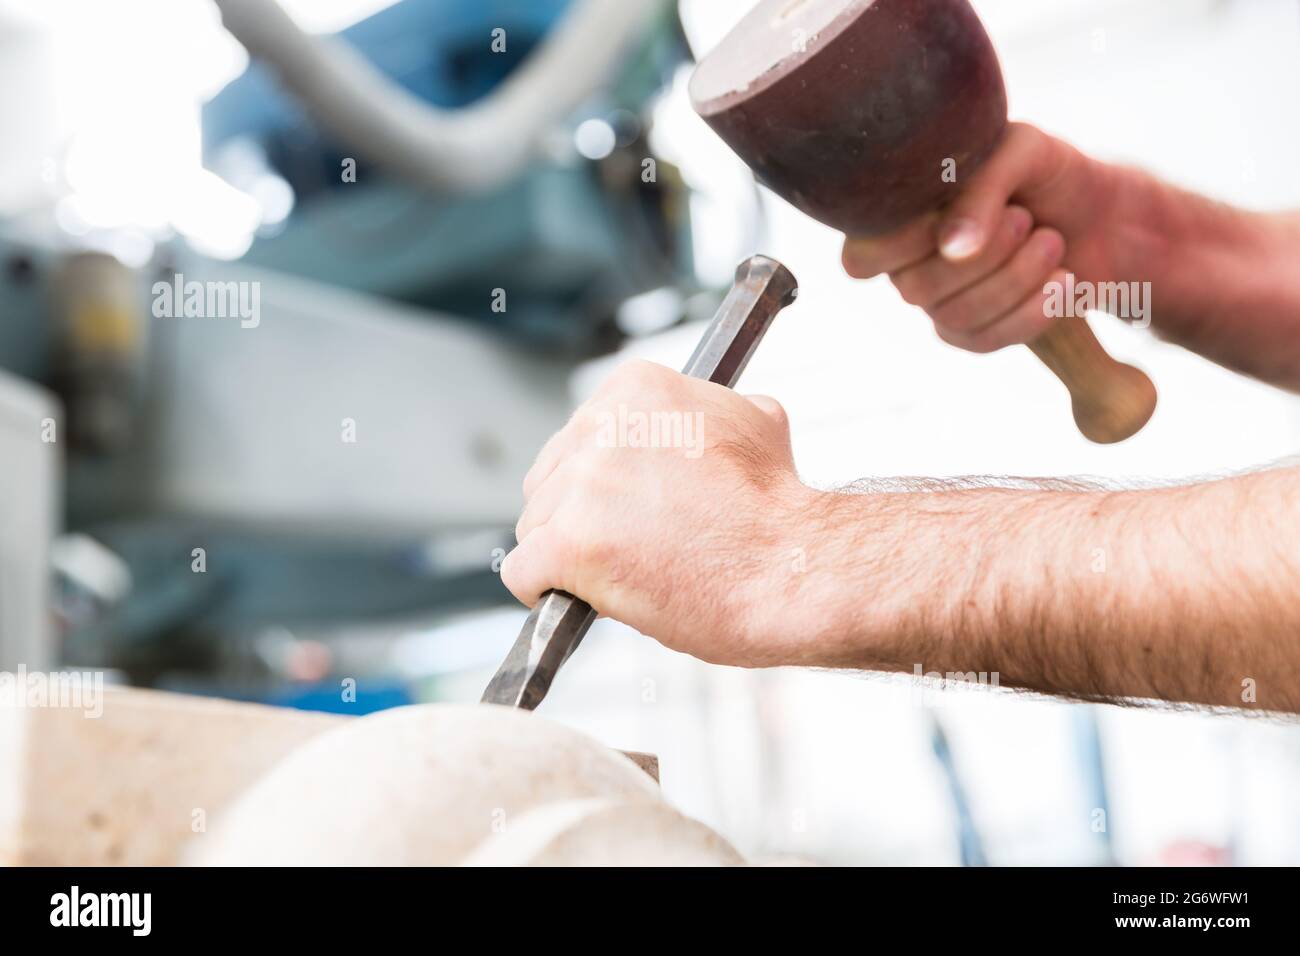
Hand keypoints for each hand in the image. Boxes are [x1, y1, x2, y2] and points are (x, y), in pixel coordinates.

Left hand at [501, 359, 816, 666]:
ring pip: (534, 527)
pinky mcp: (567, 543)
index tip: (632, 506)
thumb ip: (709, 411)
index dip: (604, 483)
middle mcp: (601, 426)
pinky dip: (545, 591)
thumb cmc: (777, 514)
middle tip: (633, 546)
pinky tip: (583, 597)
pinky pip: (521, 573)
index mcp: (636, 388)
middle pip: (549, 480)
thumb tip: (707, 413)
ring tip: (627, 573)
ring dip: (568, 558)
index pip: (581, 437)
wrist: (793, 571)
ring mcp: (581, 485)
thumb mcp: (755, 424)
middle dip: (580, 518)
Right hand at [842, 123, 1126, 351]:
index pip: (861, 257)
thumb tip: (951, 249)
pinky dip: (1032, 312)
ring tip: (1052, 241)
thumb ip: (979, 189)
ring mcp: (939, 302)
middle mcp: (909, 264)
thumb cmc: (1049, 173)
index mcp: (901, 216)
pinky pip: (984, 341)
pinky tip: (1062, 280)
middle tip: (1024, 218)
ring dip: (1015, 278)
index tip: (949, 215)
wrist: (1103, 216)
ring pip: (954, 316)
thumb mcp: (1020, 151)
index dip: (899, 246)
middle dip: (983, 255)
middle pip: (915, 288)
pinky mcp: (974, 332)